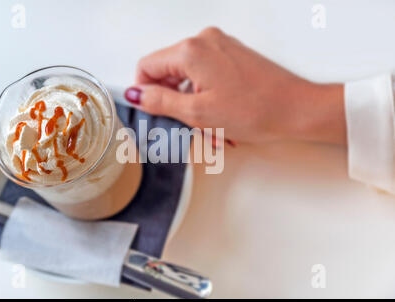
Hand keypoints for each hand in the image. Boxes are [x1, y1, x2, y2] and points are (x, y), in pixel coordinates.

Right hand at [125, 27, 345, 144]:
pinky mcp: (232, 55)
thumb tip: (135, 94)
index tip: (152, 112)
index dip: (144, 91)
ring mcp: (221, 46)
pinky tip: (218, 117)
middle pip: (168, 70)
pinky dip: (205, 96)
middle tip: (184, 127)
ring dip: (191, 103)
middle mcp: (205, 41)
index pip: (147, 66)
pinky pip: (206, 74)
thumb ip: (160, 101)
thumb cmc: (255, 110)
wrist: (297, 109)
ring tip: (208, 128)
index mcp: (191, 50)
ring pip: (188, 75)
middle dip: (172, 100)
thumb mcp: (197, 112)